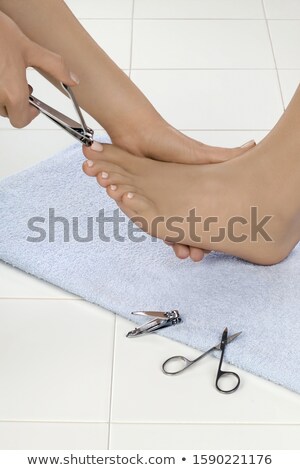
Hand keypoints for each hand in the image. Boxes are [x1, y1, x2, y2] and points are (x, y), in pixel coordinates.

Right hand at [0, 11, 78, 127]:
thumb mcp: (31, 49)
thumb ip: (55, 67)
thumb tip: (72, 79)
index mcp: (13, 93)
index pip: (21, 121)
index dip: (28, 114)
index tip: (33, 105)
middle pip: (8, 113)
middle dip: (16, 102)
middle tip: (22, 85)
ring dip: (4, 94)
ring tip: (8, 75)